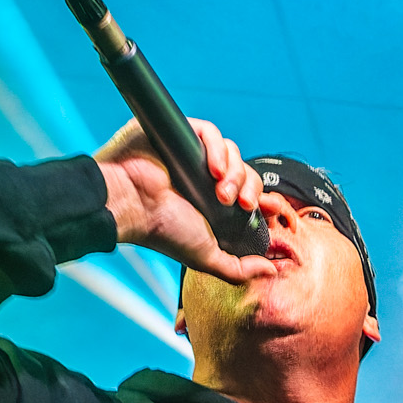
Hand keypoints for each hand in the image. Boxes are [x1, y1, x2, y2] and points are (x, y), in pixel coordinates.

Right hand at [94, 115, 271, 285]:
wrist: (131, 206)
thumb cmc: (160, 230)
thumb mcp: (206, 256)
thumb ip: (238, 268)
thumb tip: (270, 269)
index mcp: (212, 202)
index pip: (249, 192)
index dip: (263, 197)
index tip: (271, 207)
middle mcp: (204, 178)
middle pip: (245, 172)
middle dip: (248, 188)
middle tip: (238, 204)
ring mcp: (192, 155)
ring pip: (232, 151)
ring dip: (235, 172)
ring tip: (221, 190)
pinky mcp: (181, 134)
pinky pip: (211, 133)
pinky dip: (218, 149)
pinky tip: (213, 168)